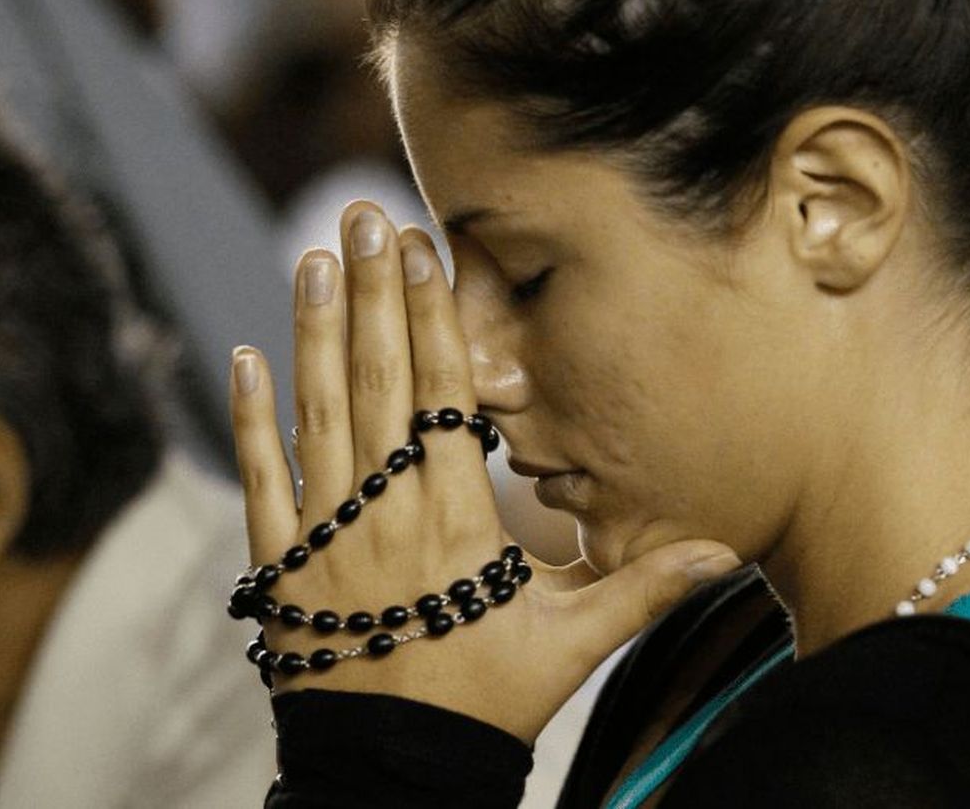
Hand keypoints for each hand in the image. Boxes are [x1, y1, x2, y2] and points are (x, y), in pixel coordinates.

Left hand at [230, 201, 739, 742]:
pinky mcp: (278, 564)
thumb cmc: (484, 707)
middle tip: (362, 216)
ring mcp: (324, 536)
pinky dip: (249, 417)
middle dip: (371, 293)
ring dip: (312, 332)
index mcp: (456, 521)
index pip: (443, 395)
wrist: (393, 776)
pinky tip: (243, 355)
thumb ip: (641, 590)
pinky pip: (258, 478)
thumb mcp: (569, 648)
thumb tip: (726, 552)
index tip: (422, 249)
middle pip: (378, 382)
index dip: (433, 316)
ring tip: (310, 258)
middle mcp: (386, 514)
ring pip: (318, 414)